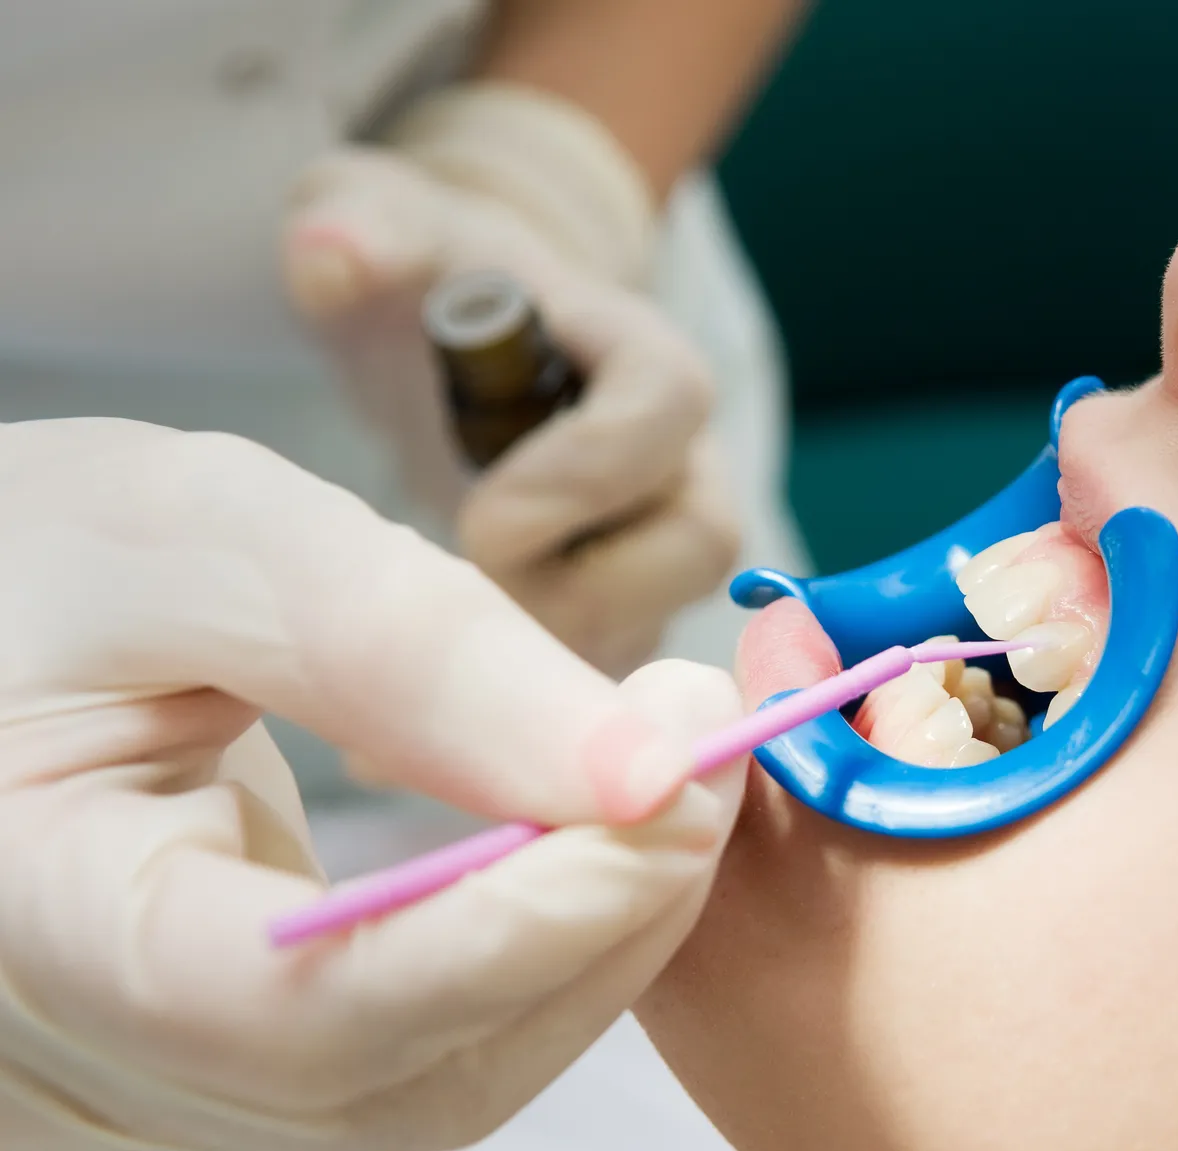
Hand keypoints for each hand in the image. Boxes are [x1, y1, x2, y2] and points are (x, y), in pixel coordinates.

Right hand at [0, 418, 746, 1150]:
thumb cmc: (26, 564)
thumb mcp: (194, 538)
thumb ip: (406, 651)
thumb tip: (644, 768)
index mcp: (18, 927)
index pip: (304, 1009)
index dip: (525, 923)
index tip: (682, 792)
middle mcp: (71, 1077)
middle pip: (407, 1070)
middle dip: (597, 915)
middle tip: (708, 753)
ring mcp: (140, 1111)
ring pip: (438, 1080)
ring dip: (588, 935)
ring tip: (662, 779)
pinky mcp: (204, 1094)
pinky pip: (416, 1063)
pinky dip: (530, 954)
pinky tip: (575, 846)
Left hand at [282, 85, 740, 676]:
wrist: (466, 334)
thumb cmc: (434, 277)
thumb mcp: (386, 225)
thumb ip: (362, 229)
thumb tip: (332, 254)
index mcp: (644, 360)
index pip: (663, 416)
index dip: (577, 478)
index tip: (474, 515)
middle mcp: (687, 461)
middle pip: (692, 548)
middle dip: (571, 588)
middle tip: (455, 591)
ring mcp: (663, 547)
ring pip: (658, 633)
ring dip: (549, 670)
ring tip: (419, 676)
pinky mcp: (625, 616)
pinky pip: (603, 692)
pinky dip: (514, 728)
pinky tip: (398, 746)